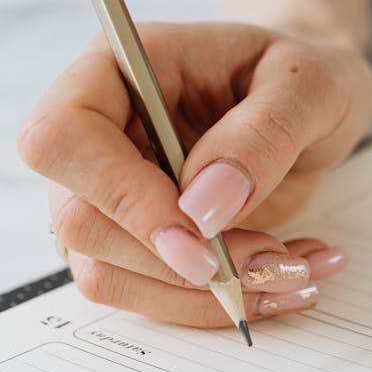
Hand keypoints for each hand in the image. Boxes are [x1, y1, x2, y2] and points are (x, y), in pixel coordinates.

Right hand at [18, 22, 371, 327]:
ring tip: (294, 269)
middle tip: (275, 259)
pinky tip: (280, 274)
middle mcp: (97, 131)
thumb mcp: (309, 84)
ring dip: (201, 294)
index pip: (62, 135)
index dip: (118, 194)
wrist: (308, 101)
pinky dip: (213, 303)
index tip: (199, 234)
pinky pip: (146, 295)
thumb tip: (203, 206)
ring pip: (106, 272)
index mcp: (118, 67)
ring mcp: (105, 192)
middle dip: (178, 261)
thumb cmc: (299, 74)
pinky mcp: (132, 240)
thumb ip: (262, 133)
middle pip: (78, 220)